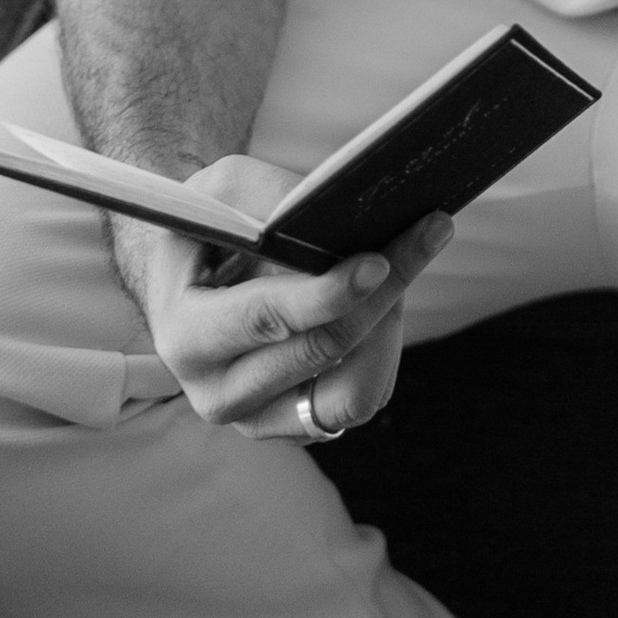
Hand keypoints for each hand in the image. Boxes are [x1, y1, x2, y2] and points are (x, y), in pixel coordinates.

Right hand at [122, 155, 452, 442]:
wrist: (189, 278)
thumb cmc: (210, 223)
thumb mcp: (225, 191)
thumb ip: (279, 201)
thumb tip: (352, 211)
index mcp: (187, 336)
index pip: (266, 319)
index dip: (327, 293)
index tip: (379, 258)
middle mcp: (219, 393)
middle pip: (323, 351)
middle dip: (383, 290)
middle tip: (430, 231)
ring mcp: (259, 420)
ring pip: (353, 392)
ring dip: (391, 322)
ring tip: (409, 257)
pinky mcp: (297, 426)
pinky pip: (360, 398)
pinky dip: (384, 346)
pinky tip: (387, 294)